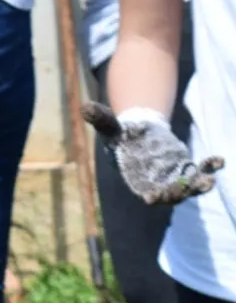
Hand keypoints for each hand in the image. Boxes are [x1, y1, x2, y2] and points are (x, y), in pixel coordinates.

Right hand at [84, 102, 222, 204]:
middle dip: (179, 193)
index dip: (150, 195)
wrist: (138, 135)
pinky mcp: (186, 169)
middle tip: (188, 188)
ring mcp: (173, 178)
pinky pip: (200, 171)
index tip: (154, 196)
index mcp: (136, 178)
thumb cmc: (122, 135)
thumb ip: (102, 120)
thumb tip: (84, 106)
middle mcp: (156, 183)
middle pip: (170, 195)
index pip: (144, 192)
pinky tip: (218, 160)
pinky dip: (209, 167)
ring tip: (209, 181)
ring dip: (199, 186)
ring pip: (188, 187)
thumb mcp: (112, 127)